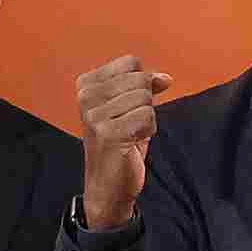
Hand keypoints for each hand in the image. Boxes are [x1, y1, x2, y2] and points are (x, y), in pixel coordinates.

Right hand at [77, 54, 166, 229]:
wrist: (108, 187)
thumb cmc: (118, 146)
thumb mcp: (129, 108)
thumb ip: (144, 86)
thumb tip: (164, 78)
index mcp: (86, 85)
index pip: (131, 63)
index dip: (141, 84)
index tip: (127, 107)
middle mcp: (87, 97)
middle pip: (140, 79)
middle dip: (144, 103)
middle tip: (128, 125)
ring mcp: (95, 115)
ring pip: (145, 99)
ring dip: (146, 120)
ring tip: (129, 135)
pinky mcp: (109, 133)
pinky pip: (148, 117)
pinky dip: (148, 132)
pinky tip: (131, 143)